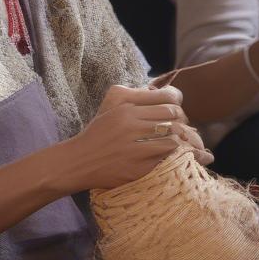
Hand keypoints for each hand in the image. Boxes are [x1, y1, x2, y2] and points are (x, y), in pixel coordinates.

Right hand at [62, 85, 211, 192]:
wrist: (77, 162)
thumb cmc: (97, 134)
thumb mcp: (112, 108)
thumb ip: (136, 97)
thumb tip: (162, 92)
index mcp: (126, 107)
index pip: (167, 99)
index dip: (177, 103)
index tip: (177, 109)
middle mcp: (130, 124)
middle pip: (173, 117)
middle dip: (181, 121)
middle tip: (181, 128)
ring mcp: (134, 147)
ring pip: (174, 138)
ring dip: (180, 140)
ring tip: (180, 143)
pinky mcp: (137, 167)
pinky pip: (166, 158)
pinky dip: (175, 156)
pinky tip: (175, 156)